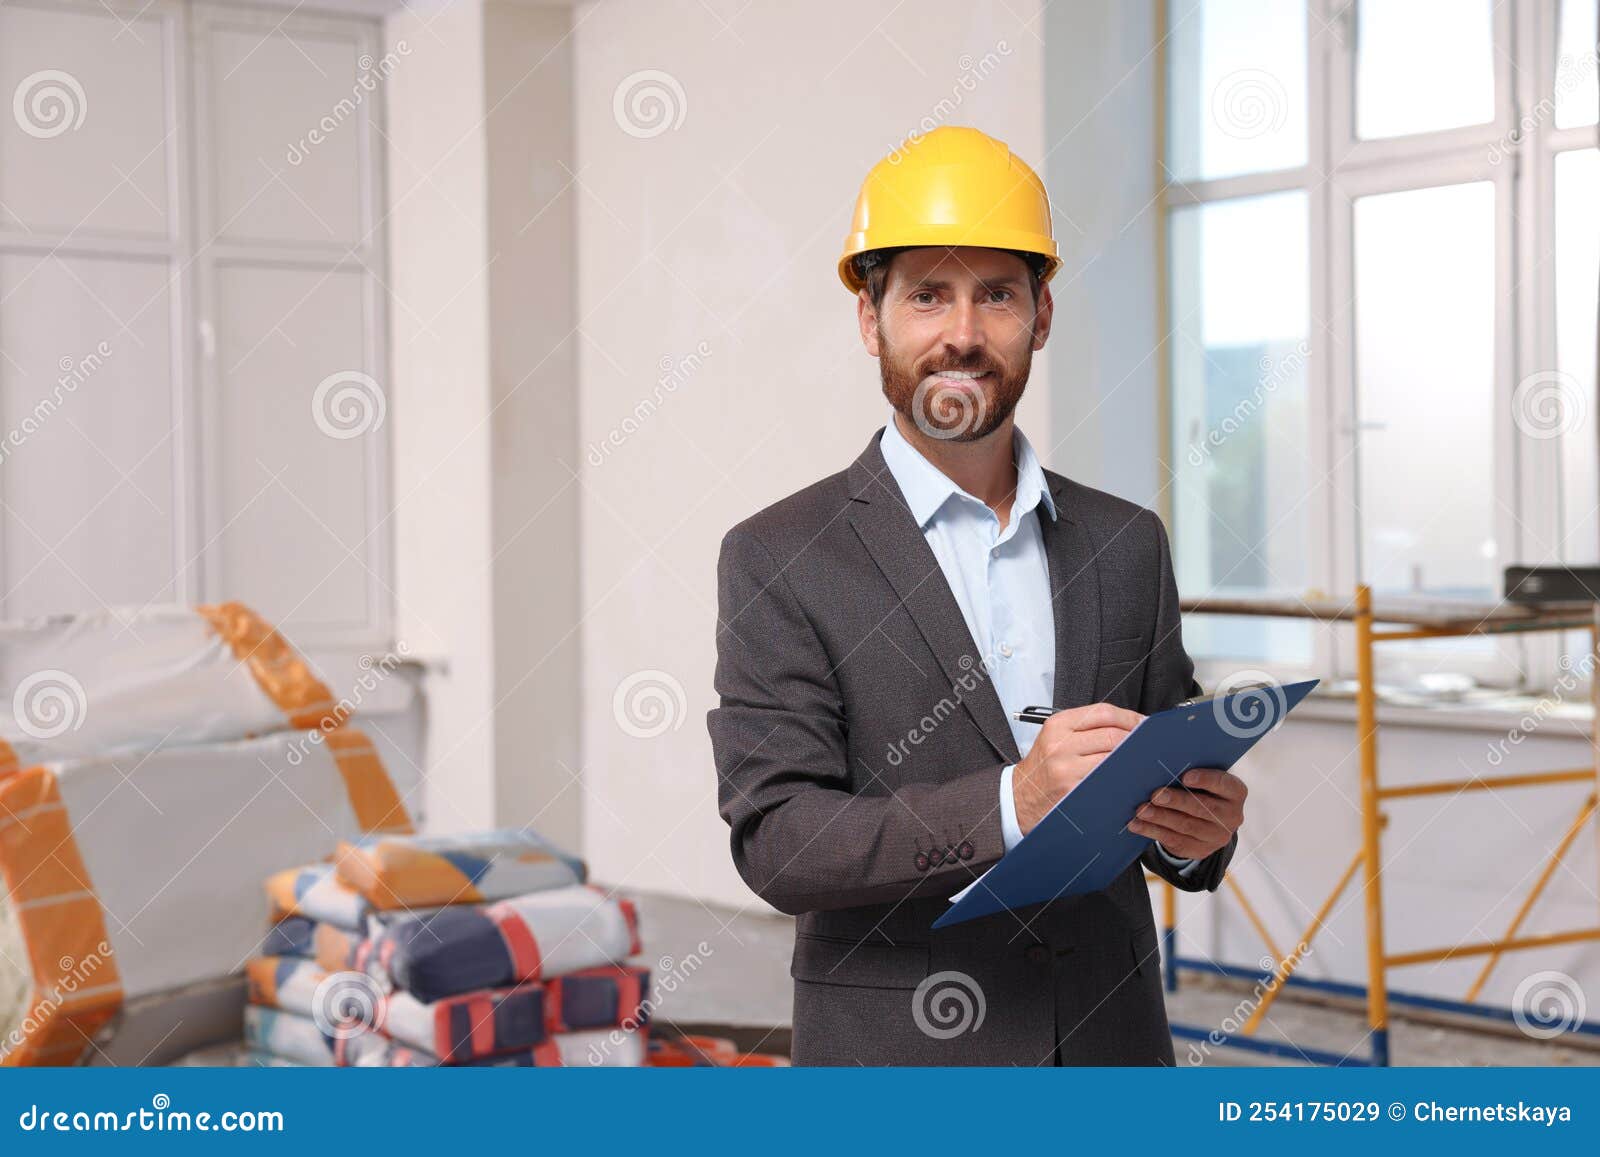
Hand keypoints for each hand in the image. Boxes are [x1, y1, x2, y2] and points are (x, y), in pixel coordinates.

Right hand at [1012, 702, 1143, 835]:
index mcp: (1058, 725)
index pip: (1103, 713)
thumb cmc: (1044, 766)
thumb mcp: (1056, 737)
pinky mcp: (1072, 790)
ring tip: (1141, 761)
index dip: (1130, 717)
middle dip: (1137, 740)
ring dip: (1132, 760)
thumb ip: (1087, 727)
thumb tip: (1130, 725)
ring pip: (1113, 758)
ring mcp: (1066, 769)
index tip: (1144, 725)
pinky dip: (1121, 778)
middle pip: (1112, 735)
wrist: (1020, 796)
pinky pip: (1106, 781)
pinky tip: (1127, 778)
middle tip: (1149, 745)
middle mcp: (1060, 744)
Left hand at [1128, 768, 1245, 859]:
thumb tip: (1162, 765)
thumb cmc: (1201, 790)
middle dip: (1177, 801)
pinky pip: (1174, 841)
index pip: (1224, 785)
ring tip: (1141, 810)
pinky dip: (1153, 831)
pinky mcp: (1200, 849)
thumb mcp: (1204, 780)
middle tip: (1155, 795)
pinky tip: (1137, 824)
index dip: (1206, 780)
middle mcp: (1232, 816)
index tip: (1185, 776)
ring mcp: (1217, 836)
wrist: (1208, 821)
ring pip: (1186, 826)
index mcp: (1235, 792)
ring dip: (1160, 818)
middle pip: (1203, 807)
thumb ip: (1191, 773)